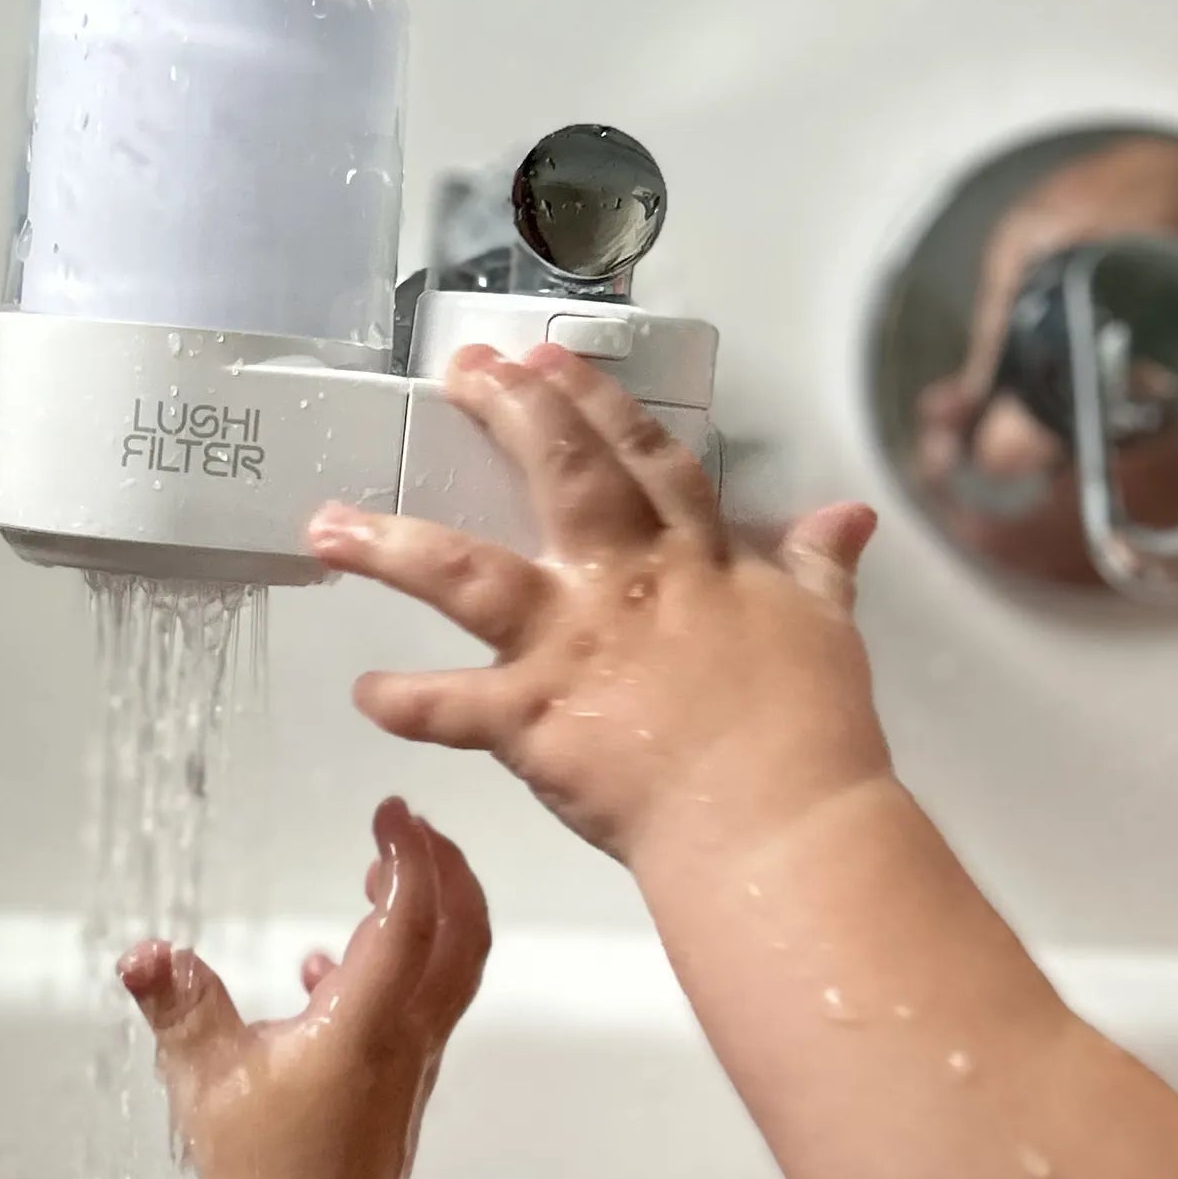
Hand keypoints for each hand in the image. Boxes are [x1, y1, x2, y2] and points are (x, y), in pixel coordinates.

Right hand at [122, 800, 486, 1178]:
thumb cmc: (261, 1177)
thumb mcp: (203, 1078)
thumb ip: (178, 1004)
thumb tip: (146, 953)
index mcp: (367, 1024)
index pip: (410, 916)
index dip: (408, 853)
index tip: (392, 810)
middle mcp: (405, 1041)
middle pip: (461, 935)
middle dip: (445, 870)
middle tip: (410, 828)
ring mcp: (410, 1070)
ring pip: (448, 973)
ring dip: (429, 915)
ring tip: (382, 878)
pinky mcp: (397, 1095)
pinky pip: (418, 1011)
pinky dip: (395, 970)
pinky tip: (327, 973)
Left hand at [304, 344, 891, 867]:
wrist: (777, 820)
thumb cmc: (811, 733)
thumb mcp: (825, 630)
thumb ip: (819, 568)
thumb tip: (848, 518)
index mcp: (696, 561)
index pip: (644, 459)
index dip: (596, 403)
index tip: (549, 358)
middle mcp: (624, 584)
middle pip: (558, 477)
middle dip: (506, 414)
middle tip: (458, 372)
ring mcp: (572, 647)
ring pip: (468, 574)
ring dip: (393, 546)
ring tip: (329, 523)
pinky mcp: (535, 719)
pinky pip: (452, 708)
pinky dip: (407, 702)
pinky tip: (364, 691)